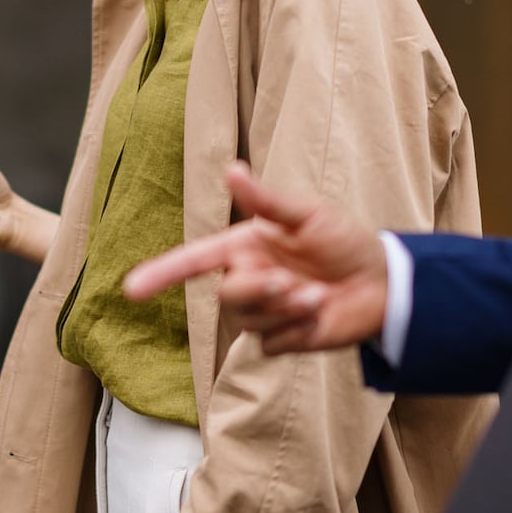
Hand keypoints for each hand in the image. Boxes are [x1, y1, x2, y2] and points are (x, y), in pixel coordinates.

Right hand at [123, 161, 389, 354]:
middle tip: (294, 283)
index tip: (131, 289)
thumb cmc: (344, 241)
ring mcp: (263, 312)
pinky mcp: (281, 340)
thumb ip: (266, 201)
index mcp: (246, 246)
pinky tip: (320, 316)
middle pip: (226, 295)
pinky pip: (271, 343)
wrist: (381, 283)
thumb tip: (231, 169)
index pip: (194, 261)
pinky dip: (297, 330)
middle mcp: (248, 279)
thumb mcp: (307, 214)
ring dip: (286, 309)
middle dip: (259, 290)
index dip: (162, 274)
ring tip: (317, 296)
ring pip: (248, 321)